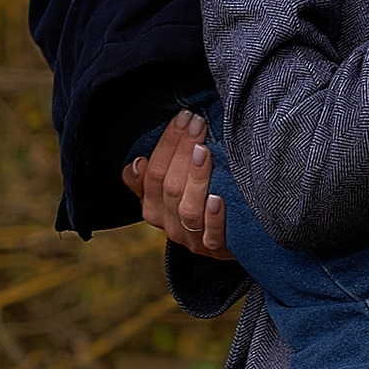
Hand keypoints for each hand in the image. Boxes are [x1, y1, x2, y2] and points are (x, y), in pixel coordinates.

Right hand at [122, 110, 234, 259]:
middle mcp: (168, 224)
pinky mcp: (215, 250)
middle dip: (182, 150)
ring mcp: (191, 239)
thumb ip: (152, 175)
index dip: (166, 144)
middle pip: (169, 186)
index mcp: (152, 207)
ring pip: (187, 209)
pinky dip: (213, 218)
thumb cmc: (198, 202)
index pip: (151, 173)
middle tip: (198, 123)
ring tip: (204, 151)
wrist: (231, 240)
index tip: (183, 117)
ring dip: (195, 178)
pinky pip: (211, 236)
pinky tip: (218, 198)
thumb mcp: (171, 188)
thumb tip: (137, 163)